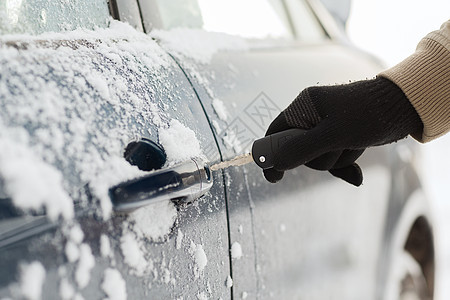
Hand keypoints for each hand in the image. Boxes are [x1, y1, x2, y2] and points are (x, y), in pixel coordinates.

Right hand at [263, 77, 422, 185]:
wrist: (405, 107)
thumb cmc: (369, 114)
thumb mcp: (334, 133)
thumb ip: (303, 148)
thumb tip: (277, 163)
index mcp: (305, 107)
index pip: (276, 132)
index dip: (271, 153)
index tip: (274, 176)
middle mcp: (312, 116)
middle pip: (297, 149)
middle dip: (317, 158)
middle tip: (336, 149)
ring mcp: (327, 127)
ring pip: (318, 157)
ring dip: (336, 160)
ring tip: (354, 146)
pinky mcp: (340, 137)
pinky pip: (333, 159)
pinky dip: (343, 166)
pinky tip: (355, 173)